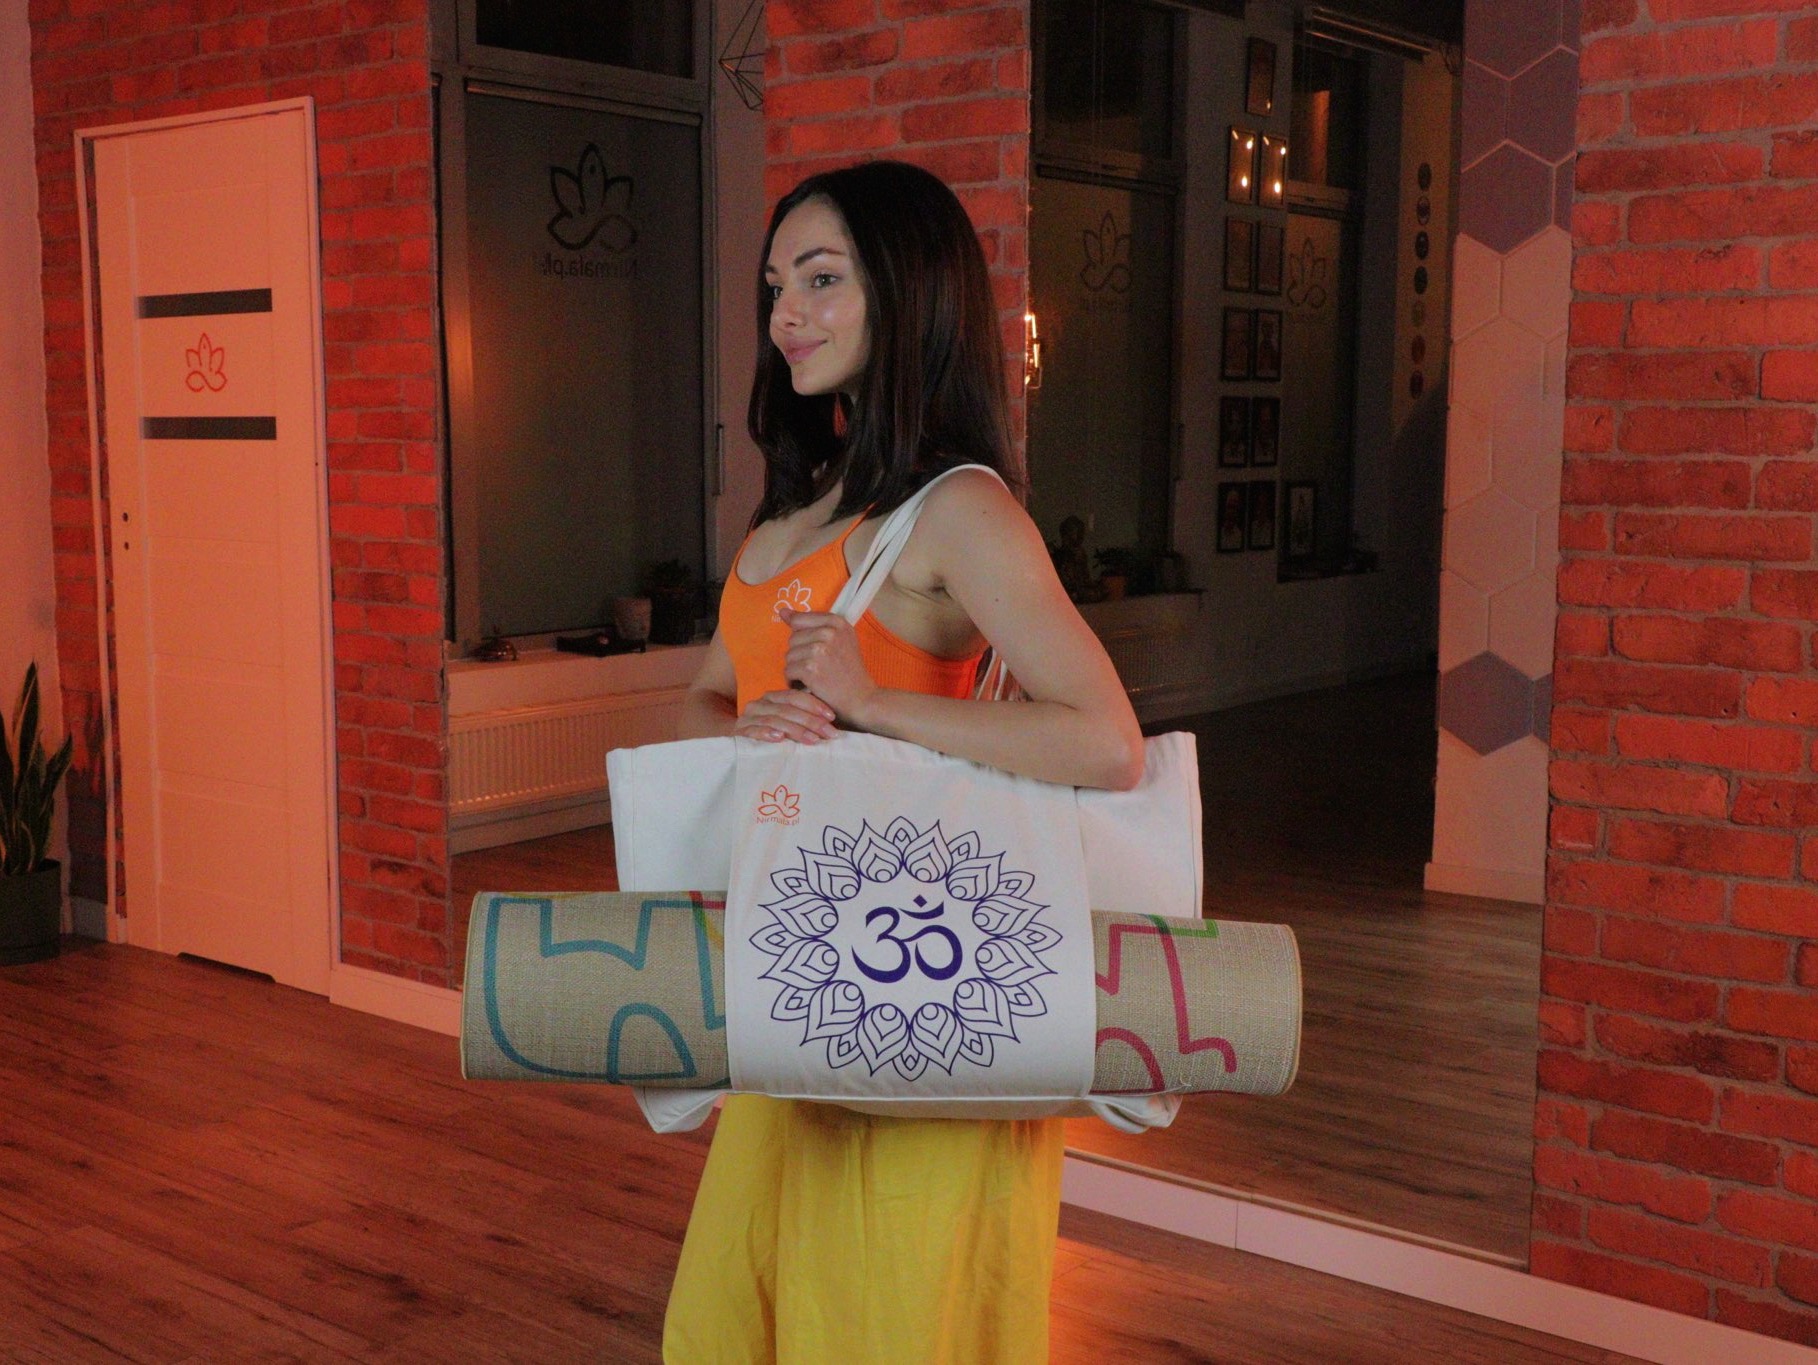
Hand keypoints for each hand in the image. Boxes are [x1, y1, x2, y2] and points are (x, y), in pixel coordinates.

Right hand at [733, 687, 838, 743]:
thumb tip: (833, 723)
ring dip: (795, 730)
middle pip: (787, 708)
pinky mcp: (739, 732)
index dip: (814, 705)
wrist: (740, 747)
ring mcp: (748, 718)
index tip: (832, 717)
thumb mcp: (790, 726)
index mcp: (773, 698)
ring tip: (813, 739)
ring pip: (774, 719)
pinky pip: (753, 730)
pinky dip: (767, 733)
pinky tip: (780, 738)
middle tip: (829, 733)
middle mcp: (760, 704)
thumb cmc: (773, 737)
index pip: (795, 696)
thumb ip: (806, 720)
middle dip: (811, 721)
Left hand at [779, 607, 878, 724]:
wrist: (862, 698)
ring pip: (789, 655)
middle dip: (800, 655)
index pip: (800, 620)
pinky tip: (809, 685)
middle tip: (818, 667)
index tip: (811, 649)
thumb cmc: (849, 671)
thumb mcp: (840, 640)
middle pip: (793, 639)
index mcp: (837, 622)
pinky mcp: (810, 668)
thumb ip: (812, 625)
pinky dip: (794, 681)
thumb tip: (783, 611)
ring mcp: (819, 650)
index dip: (801, 637)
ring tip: (815, 677)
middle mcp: (828, 632)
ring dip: (797, 669)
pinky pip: (788, 671)